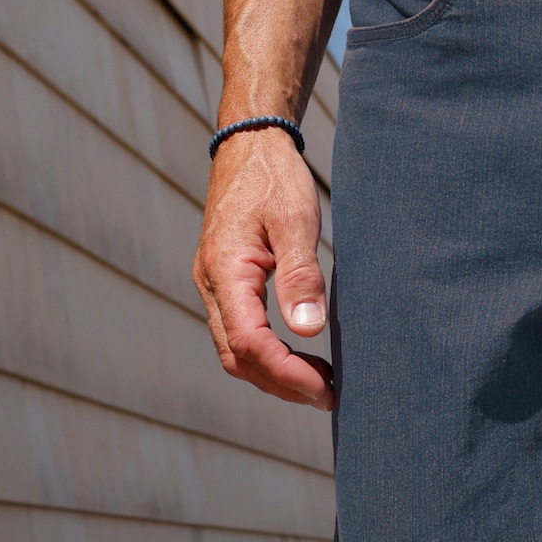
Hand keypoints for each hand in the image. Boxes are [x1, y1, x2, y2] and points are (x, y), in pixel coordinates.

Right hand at [192, 129, 334, 408]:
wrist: (249, 145)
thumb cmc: (274, 178)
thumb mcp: (295, 221)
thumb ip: (300, 276)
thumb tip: (309, 331)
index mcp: (225, 272)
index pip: (249, 343)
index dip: (287, 374)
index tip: (326, 389)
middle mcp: (212, 285)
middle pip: (238, 357)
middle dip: (282, 384)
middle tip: (329, 396)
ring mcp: (215, 287)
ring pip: (236, 351)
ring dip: (275, 374)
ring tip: (321, 382)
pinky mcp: (225, 285)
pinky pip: (240, 334)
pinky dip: (269, 355)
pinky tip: (302, 355)